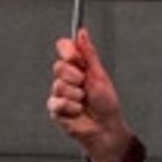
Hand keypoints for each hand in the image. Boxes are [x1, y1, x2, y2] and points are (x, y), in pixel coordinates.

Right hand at [47, 34, 138, 161]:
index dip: (68, 52)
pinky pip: (57, 102)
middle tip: (85, 86)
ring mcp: (60, 93)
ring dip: (76, 95)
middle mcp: (67, 78)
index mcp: (78, 66)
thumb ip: (89, 53)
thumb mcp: (100, 74)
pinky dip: (71, 107)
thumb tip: (82, 33)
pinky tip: (77, 110)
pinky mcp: (56, 108)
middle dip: (76, 77)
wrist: (105, 127)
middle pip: (59, 66)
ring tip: (83, 101)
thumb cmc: (106, 104)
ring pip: (58, 85)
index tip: (78, 59)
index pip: (64, 48)